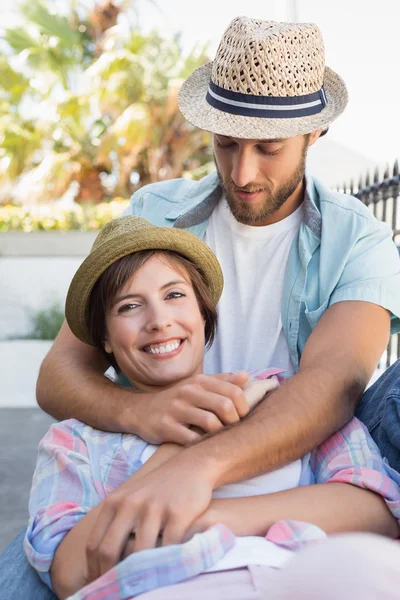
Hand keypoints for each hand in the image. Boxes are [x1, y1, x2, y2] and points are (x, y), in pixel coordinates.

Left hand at [85, 449, 216, 580]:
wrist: (191, 467)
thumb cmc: (158, 489)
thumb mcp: (130, 498)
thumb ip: (115, 523)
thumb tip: (98, 562)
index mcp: (114, 502)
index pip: (94, 545)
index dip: (94, 571)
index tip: (99, 587)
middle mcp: (130, 504)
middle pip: (109, 551)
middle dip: (110, 577)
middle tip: (117, 593)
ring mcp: (154, 508)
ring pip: (138, 553)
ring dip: (138, 575)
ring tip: (140, 587)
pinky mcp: (178, 513)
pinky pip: (168, 547)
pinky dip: (165, 564)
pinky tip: (164, 572)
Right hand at [127, 371, 249, 444]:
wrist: (140, 410)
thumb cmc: (176, 400)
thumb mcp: (196, 385)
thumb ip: (222, 381)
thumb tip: (246, 376)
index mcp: (199, 381)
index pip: (233, 391)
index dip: (244, 407)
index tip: (242, 417)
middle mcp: (188, 392)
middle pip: (225, 406)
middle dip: (234, 421)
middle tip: (231, 429)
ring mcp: (176, 409)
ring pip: (210, 422)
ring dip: (219, 434)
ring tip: (217, 437)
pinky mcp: (165, 427)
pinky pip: (192, 439)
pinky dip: (201, 444)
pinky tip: (202, 445)